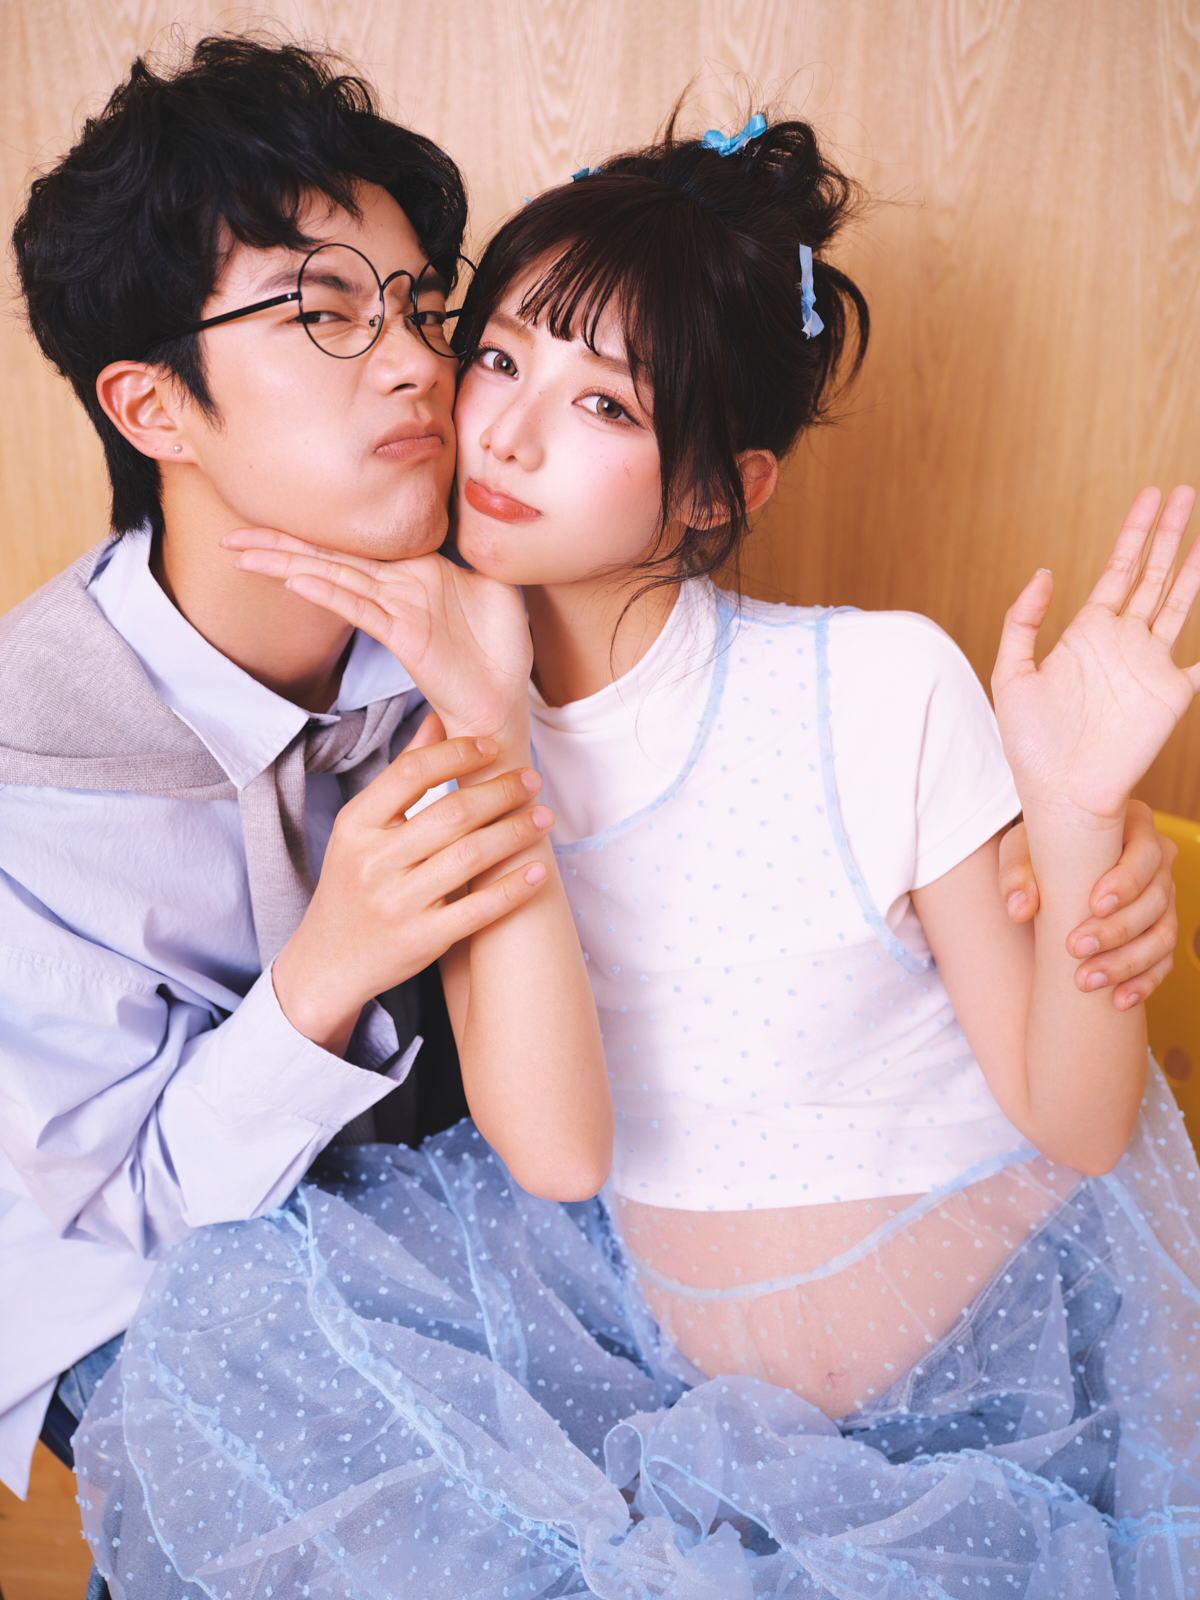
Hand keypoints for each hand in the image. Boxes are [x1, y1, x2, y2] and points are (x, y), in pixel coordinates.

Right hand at [224, 529, 531, 739]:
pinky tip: (297, 582)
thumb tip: (479, 504)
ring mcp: (397, 613)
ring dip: (288, 565)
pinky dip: (330, 594)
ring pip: (334, 580)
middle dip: (278, 545)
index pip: (357, 542)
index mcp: (415, 569)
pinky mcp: (404, 638)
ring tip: (243, 554)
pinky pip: (362, 610)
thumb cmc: (501, 646)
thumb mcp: (497, 580)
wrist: (505, 699)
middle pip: (329, 558)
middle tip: (229, 537)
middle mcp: (398, 589)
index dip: (316, 528)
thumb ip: (478, 545)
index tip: (276, 511)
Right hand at [272, 719, 553, 1052]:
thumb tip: (437, 718)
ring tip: (544, 817)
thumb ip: (400, 776)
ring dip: (516, 832)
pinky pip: (479, 909)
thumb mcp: (359, 829)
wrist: (327, 962)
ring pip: (470, 856)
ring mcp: (399, 904)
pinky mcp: (423, 940)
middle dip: (501, 792)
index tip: (492, 747)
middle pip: (450, 813)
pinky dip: (513, 888)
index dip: (456, 754)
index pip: (409, 773)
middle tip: (532, 779)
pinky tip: (539, 870)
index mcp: (356, 826)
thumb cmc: (352, 884)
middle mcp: (374, 863)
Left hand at [993, 486, 1199, 823]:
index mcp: (1087, 632)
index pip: (1117, 570)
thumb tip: (1044, 573)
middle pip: (1153, 574)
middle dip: (1170, 533)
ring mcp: (1151, 665)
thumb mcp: (1010, 674)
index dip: (1135, 533)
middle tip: (1184, 492)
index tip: (1151, 497)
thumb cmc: (1030, 743)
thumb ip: (1022, 621)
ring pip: (1180, 601)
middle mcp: (1123, 642)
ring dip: (1194, 566)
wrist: (1059, 791)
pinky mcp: (1174, 693)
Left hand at [999, 799, 1176, 1007]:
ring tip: (1086, 980)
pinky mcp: (1158, 932)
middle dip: (1118, 929)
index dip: (1127, 881)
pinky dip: (1144, 982)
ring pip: (1163, 934)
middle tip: (1075, 948)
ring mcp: (1162, 899)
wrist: (1046, 876)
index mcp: (1132, 827)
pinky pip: (1164, 961)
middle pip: (1157, 898)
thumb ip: (1016, 872)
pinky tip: (1120, 999)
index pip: (1147, 852)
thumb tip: (1019, 909)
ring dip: (1127, 962)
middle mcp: (1156, 862)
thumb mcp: (1020, 851)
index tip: (1094, 905)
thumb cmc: (1037, 853)